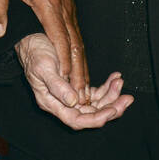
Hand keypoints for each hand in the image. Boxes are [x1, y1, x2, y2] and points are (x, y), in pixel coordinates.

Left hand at [0, 0, 89, 102]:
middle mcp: (62, 5)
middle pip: (75, 43)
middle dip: (79, 70)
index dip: (64, 60)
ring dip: (82, 63)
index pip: (59, 37)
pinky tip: (80, 64)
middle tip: (83, 94)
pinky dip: (80, 51)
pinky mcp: (68, 5)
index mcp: (46, 1)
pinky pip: (76, 32)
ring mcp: (68, 5)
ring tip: (86, 86)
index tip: (67, 80)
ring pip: (79, 39)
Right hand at [14, 33, 133, 130]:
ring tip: (120, 83)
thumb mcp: (43, 67)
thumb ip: (57, 86)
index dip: (96, 118)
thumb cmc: (34, 52)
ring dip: (111, 96)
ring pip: (95, 103)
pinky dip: (106, 86)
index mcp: (52, 103)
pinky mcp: (75, 85)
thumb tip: (74, 101)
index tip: (112, 110)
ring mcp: (70, 95)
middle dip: (110, 108)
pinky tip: (115, 77)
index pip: (77, 119)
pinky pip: (94, 92)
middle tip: (127, 99)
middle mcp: (62, 102)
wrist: (31, 39)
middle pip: (90, 114)